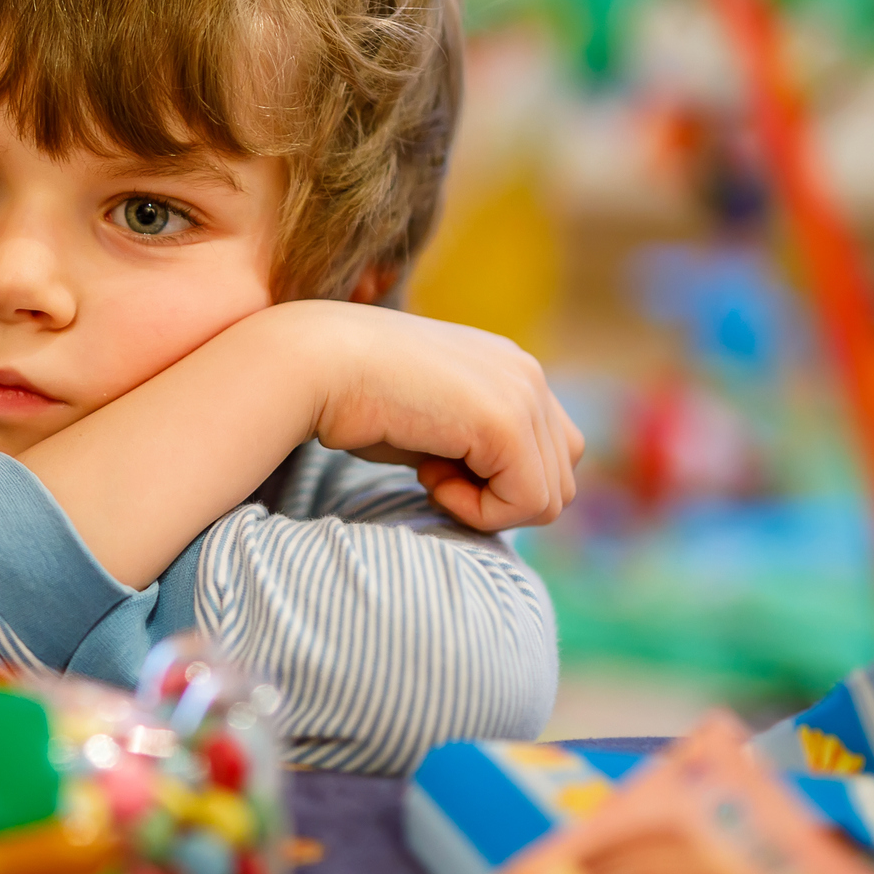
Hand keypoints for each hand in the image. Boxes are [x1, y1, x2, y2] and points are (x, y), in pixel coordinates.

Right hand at [300, 303, 583, 531]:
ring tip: (430, 473)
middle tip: (433, 473)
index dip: (499, 481)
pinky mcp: (507, 422)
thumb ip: (469, 446)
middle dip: (499, 497)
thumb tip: (493, 491)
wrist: (313, 362)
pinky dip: (477, 510)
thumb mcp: (426, 422)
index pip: (551, 452)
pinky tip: (427, 477)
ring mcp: (522, 393)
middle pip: (560, 479)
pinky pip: (527, 503)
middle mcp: (527, 373)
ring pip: (550, 497)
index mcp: (510, 367)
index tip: (436, 463)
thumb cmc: (350, 396)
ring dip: (488, 505)